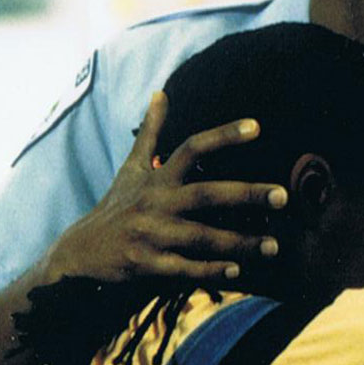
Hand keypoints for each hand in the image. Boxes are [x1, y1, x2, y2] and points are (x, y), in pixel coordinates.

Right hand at [40, 92, 287, 286]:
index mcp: (157, 177)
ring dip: (239, 243)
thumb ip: (151, 132)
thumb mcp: (131, 168)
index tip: (257, 126)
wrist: (80, 251)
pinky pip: (183, 269)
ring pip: (201, 237)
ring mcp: (151, 234)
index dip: (223, 135)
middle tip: (283, 196)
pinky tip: (237, 272)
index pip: (192, 148)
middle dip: (246, 195)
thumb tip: (160, 92)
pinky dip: (209, 272)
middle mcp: (156, 202)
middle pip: (206, 194)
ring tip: (274, 246)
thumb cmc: (116, 206)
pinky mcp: (146, 264)